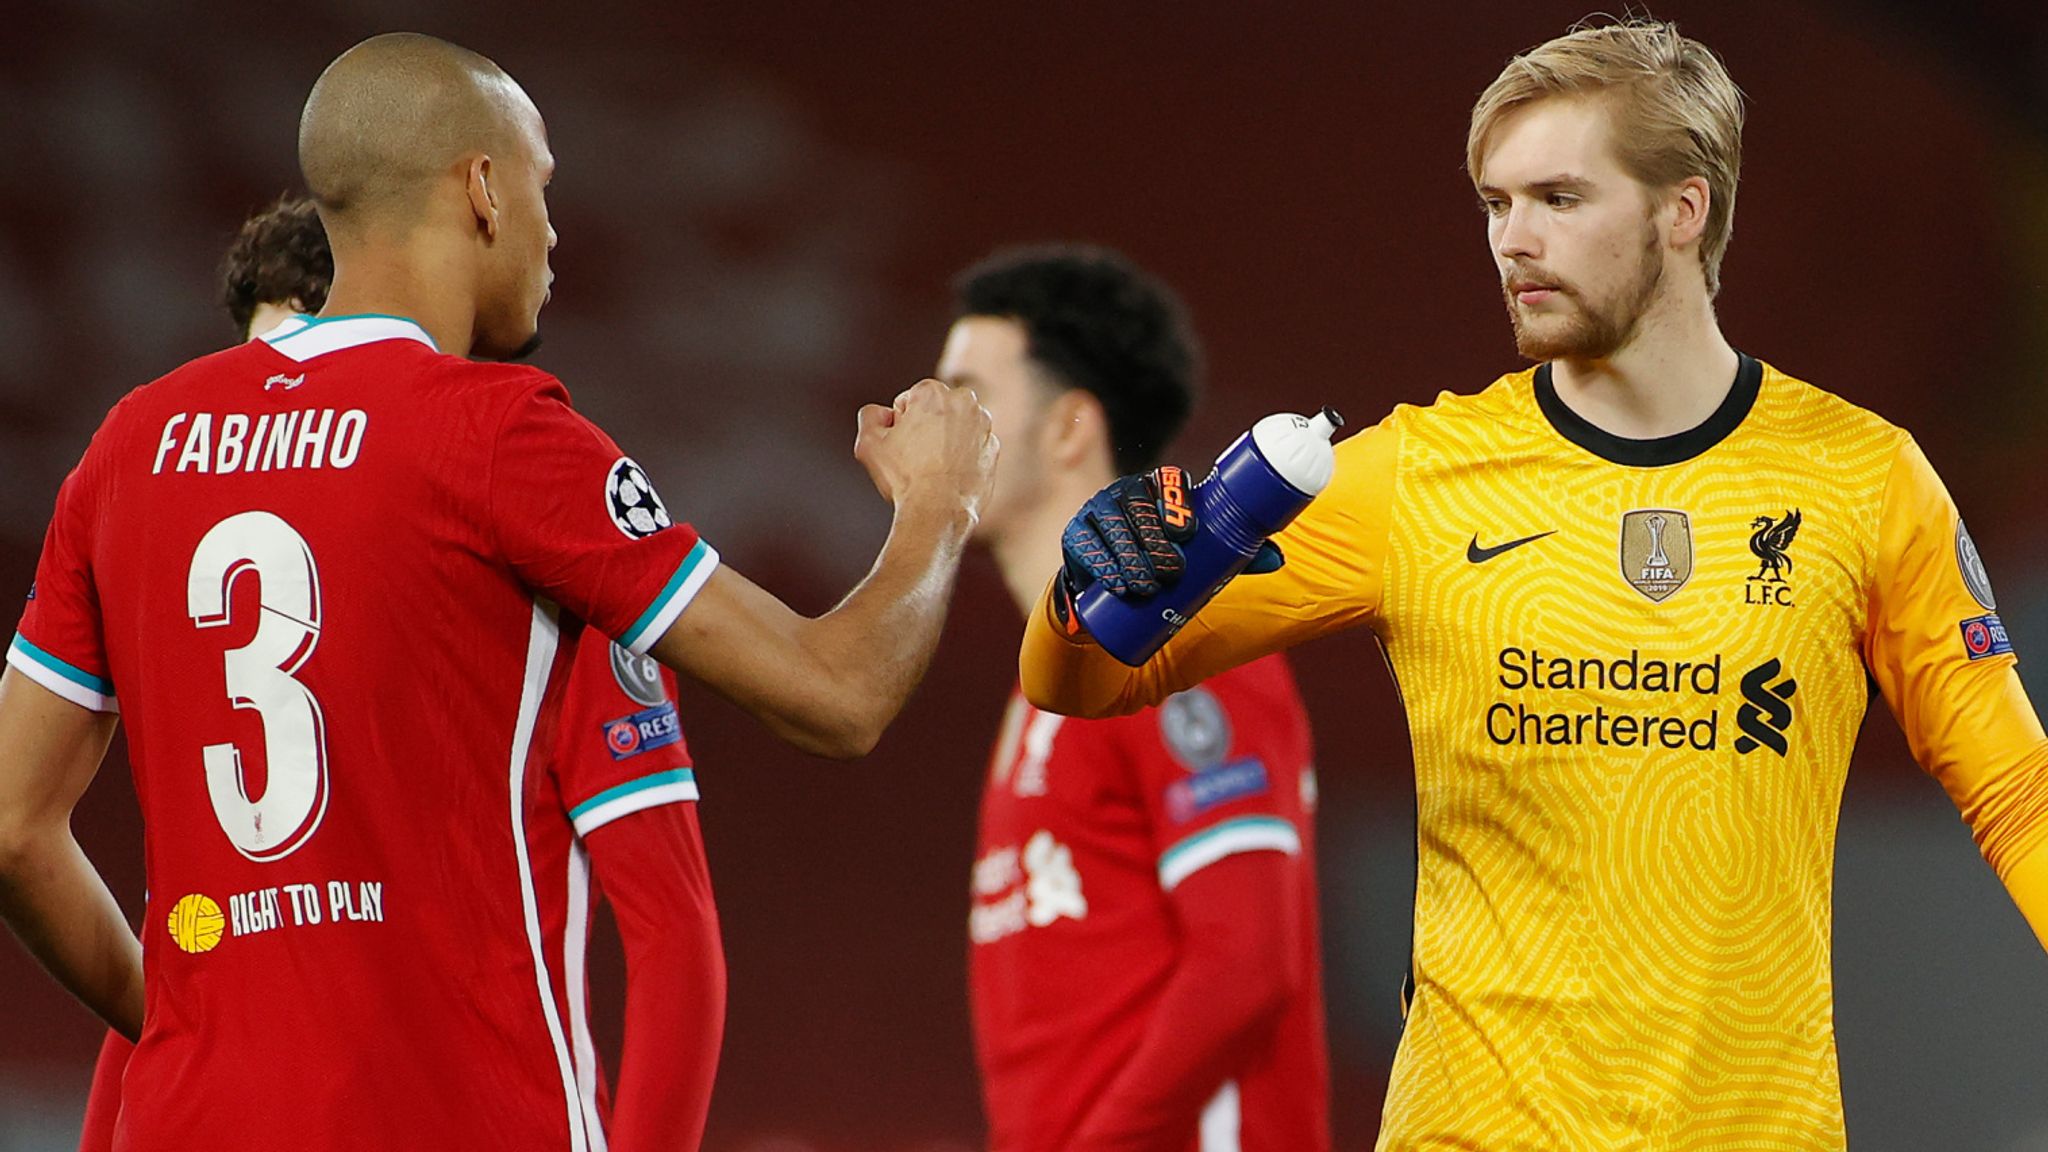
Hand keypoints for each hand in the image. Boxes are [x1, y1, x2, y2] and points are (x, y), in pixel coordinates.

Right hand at [854, 379, 997, 517]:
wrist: (939, 510)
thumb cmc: (904, 476)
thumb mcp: (868, 442)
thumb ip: (870, 415)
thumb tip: (884, 414)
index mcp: (933, 392)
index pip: (908, 401)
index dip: (899, 425)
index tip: (902, 445)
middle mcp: (964, 401)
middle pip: (935, 410)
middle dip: (925, 426)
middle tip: (916, 456)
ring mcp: (983, 425)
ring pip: (955, 427)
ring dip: (945, 440)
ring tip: (933, 467)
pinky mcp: (993, 448)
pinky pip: (972, 447)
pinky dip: (962, 456)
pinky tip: (950, 475)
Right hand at [1052, 466, 1281, 623]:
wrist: (1115, 584)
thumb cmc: (1164, 560)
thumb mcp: (1199, 554)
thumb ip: (1234, 554)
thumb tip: (1276, 558)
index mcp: (1159, 487)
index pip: (1167, 480)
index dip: (1177, 501)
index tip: (1188, 532)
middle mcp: (1126, 492)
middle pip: (1138, 505)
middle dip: (1154, 540)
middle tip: (1172, 573)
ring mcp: (1097, 510)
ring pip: (1113, 526)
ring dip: (1129, 556)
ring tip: (1147, 586)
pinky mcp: (1075, 535)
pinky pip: (1086, 545)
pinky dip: (1102, 564)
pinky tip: (1116, 582)